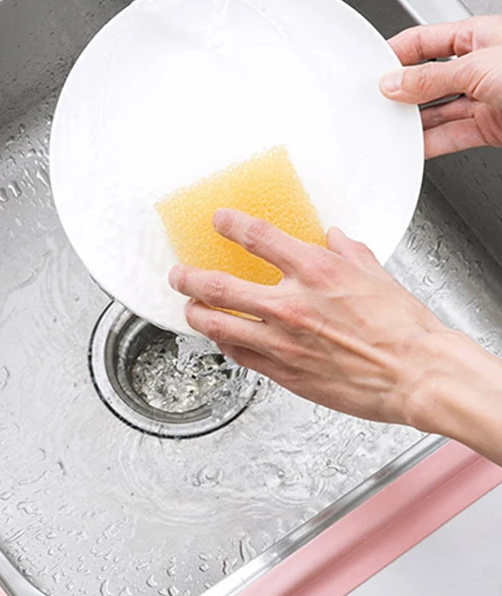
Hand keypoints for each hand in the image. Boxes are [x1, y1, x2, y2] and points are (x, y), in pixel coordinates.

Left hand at [168, 209, 498, 440]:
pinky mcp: (281, 371)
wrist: (417, 375)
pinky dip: (224, 343)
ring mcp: (281, 341)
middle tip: (178, 274)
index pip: (258, 237)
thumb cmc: (403, 329)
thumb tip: (333, 238)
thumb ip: (346, 252)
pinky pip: (238, 354)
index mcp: (316, 271)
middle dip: (189, 278)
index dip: (231, 225)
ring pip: (217, 324)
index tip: (218, 220)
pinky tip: (222, 338)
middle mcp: (291, 304)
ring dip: (196, 314)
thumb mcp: (376, 274)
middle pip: (218, 286)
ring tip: (189, 308)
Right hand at [380, 15, 501, 157]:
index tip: (367, 70)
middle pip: (427, 78)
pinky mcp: (488, 127)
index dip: (394, 53)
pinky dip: (428, 144)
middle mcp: (480, 66)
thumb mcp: (479, 68)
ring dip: (411, 121)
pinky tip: (411, 147)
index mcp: (479, 36)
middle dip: (399, 91)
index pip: (423, 41)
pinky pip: (448, 135)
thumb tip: (393, 82)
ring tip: (387, 128)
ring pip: (436, 110)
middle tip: (372, 103)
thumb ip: (431, 78)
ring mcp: (484, 98)